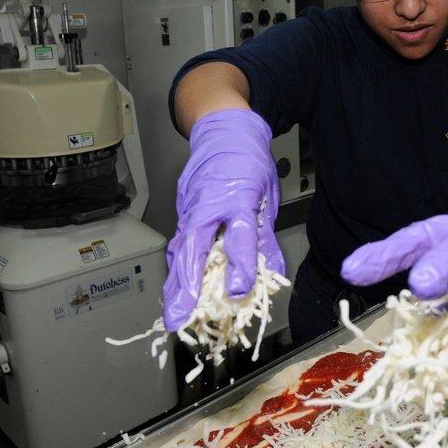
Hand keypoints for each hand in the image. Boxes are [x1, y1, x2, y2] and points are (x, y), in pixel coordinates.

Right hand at [162, 109, 284, 330]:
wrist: (223, 130)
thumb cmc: (248, 160)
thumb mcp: (268, 197)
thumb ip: (267, 238)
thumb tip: (274, 273)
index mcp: (238, 197)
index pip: (239, 237)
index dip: (239, 266)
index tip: (236, 291)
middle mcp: (209, 204)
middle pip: (195, 249)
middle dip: (186, 287)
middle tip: (179, 317)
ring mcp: (191, 207)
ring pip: (181, 250)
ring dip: (176, 284)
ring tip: (173, 314)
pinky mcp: (183, 210)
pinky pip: (179, 243)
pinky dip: (177, 267)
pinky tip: (175, 288)